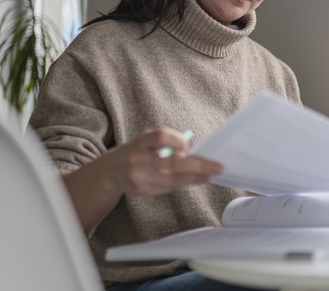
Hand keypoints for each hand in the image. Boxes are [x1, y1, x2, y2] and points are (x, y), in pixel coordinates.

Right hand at [107, 128, 222, 196]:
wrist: (111, 172)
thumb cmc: (138, 151)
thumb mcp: (148, 140)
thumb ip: (168, 143)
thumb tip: (196, 152)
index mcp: (141, 141)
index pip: (162, 137)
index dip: (178, 141)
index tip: (187, 146)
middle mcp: (138, 159)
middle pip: (172, 164)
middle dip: (198, 166)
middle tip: (217, 167)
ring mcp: (139, 177)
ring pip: (173, 180)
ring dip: (195, 178)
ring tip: (209, 175)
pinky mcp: (142, 191)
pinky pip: (168, 188)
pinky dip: (183, 183)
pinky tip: (194, 180)